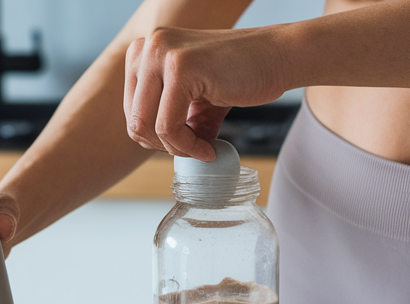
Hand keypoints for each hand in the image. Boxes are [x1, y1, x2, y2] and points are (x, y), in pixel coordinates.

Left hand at [124, 25, 289, 160]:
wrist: (278, 56)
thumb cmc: (241, 73)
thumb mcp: (195, 95)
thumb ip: (170, 113)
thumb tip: (156, 147)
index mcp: (145, 50)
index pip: (131, 110)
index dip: (156, 137)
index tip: (184, 143)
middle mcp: (147, 46)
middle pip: (134, 120)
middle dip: (163, 146)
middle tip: (194, 150)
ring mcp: (161, 53)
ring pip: (146, 126)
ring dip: (176, 149)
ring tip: (202, 149)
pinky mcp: (180, 68)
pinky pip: (168, 127)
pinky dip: (188, 147)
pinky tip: (209, 148)